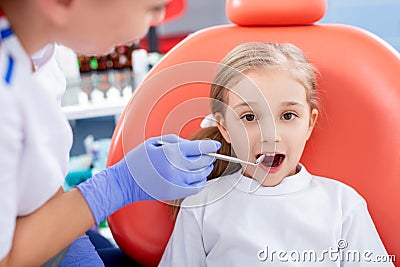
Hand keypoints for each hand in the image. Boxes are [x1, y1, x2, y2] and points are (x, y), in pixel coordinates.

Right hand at [77, 134, 219, 223]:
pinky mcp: (174, 193)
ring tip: (206, 166)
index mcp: (170, 152)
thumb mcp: (153, 143)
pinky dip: (201, 182)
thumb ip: (174, 141)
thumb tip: (192, 145)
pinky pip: (195, 188)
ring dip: (206, 169)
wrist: (124, 182)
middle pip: (202, 161)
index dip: (209, 146)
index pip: (198, 147)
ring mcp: (175, 182)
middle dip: (209, 157)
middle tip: (210, 154)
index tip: (216, 145)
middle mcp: (175, 167)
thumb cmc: (138, 160)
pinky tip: (200, 178)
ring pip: (201, 175)